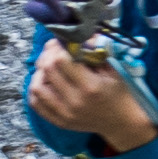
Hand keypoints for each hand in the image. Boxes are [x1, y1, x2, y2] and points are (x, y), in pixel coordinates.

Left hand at [31, 35, 157, 152]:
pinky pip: (36, 104)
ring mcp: (65, 114)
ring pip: (36, 87)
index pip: (61, 60)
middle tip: (53, 50)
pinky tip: (44, 82)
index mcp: (90, 86)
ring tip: (48, 67)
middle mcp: (75, 101)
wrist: (122, 122)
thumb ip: (93, 52)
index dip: (57, 47)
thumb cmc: (119, 92)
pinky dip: (36, 90)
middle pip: (47, 71)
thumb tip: (75, 36)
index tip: (60, 42)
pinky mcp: (59, 122)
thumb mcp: (111, 69)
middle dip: (47, 55)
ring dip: (39, 73)